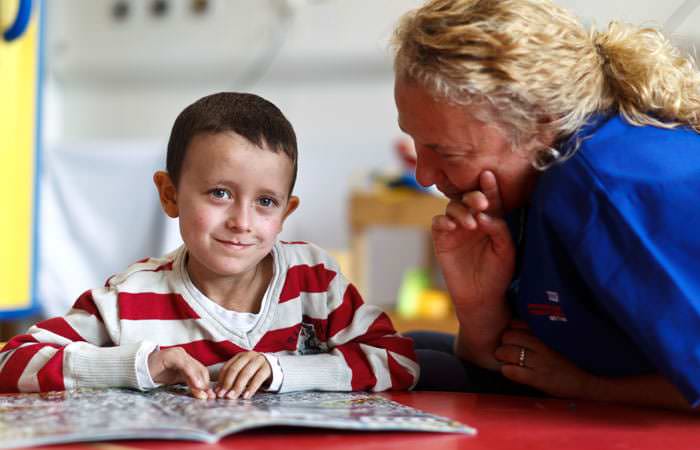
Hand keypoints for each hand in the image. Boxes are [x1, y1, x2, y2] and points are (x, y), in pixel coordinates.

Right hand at [148, 347, 214, 399]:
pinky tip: (195, 385)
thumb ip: (188, 383)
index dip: (206, 384)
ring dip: (199, 382)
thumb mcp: (175, 380)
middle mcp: (184, 355)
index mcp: (186, 360)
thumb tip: (203, 394)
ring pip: (195, 368)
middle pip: (200, 370)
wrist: (137, 369)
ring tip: (201, 394)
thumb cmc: (156, 375)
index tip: (208, 396)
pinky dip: (192, 375)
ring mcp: (177, 354)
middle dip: (204, 385)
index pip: (201, 371)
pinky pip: (184, 365)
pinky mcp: (171, 356)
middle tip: (206, 397)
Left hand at [215, 351, 271, 399]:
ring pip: (246, 373)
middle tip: (224, 396)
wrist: (273, 367)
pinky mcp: (267, 368)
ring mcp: (259, 361)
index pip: (227, 367)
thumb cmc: (254, 372)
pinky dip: (251, 388)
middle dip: (228, 383)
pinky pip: (258, 378)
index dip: (221, 380)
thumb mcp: (242, 372)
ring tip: (232, 397)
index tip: (218, 392)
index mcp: (240, 356)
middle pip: (235, 369)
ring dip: (238, 386)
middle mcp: (249, 356)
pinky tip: (246, 396)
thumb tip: (218, 392)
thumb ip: (231, 380)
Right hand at [432, 170, 515, 307]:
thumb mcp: (506, 250)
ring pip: (452, 207)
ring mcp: (456, 228)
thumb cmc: (498, 273)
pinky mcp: (442, 239)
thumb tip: (484, 214)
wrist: (482, 297)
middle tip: (480, 203)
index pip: (490, 199)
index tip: (489, 176)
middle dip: (473, 196)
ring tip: (471, 224)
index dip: (489, 187)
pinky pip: (438, 223)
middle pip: (468, 198)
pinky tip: (452, 227)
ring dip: (460, 211)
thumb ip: (499, 229)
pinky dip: (443, 221)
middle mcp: (472, 219)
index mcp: (490, 219)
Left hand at [495, 321, 595, 398]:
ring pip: (507, 352)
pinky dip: (507, 370)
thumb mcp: (554, 340)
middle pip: (508, 336)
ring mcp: (539, 362)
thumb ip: (537, 332)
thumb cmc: (568, 359)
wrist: (588, 380)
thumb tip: (515, 325)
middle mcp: (541, 345)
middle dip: (503, 343)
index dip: (510, 330)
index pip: (516, 324)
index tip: (512, 337)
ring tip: (506, 360)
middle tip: (506, 350)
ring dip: (502, 356)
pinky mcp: (538, 379)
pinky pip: (512, 371)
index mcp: (545, 333)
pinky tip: (511, 371)